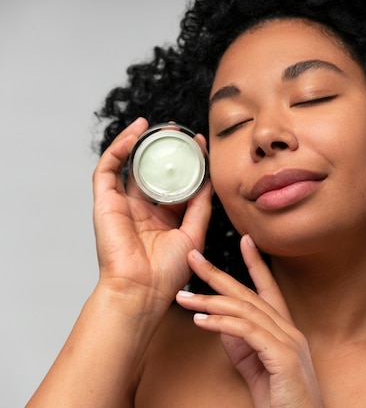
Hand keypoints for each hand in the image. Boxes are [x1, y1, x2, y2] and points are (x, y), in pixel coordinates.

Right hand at [92, 117, 212, 308]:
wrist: (143, 290)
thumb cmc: (167, 272)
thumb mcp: (194, 233)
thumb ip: (200, 206)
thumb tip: (210, 180)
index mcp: (163, 217)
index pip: (174, 181)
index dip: (186, 162)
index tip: (199, 144)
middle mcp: (142, 209)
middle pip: (151, 170)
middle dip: (162, 148)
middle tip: (176, 130)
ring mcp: (122, 205)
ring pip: (127, 164)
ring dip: (139, 142)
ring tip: (154, 125)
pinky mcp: (104, 203)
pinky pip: (108, 169)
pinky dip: (119, 149)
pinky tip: (135, 134)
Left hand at [176, 235, 324, 407]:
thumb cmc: (280, 400)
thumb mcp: (255, 366)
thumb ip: (241, 343)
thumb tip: (220, 321)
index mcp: (285, 330)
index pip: (269, 288)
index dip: (256, 263)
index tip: (244, 239)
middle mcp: (289, 330)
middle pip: (250, 294)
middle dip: (219, 274)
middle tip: (194, 257)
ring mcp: (288, 342)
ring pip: (245, 310)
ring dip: (210, 301)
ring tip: (184, 297)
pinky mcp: (283, 357)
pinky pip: (247, 332)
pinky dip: (221, 324)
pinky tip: (201, 321)